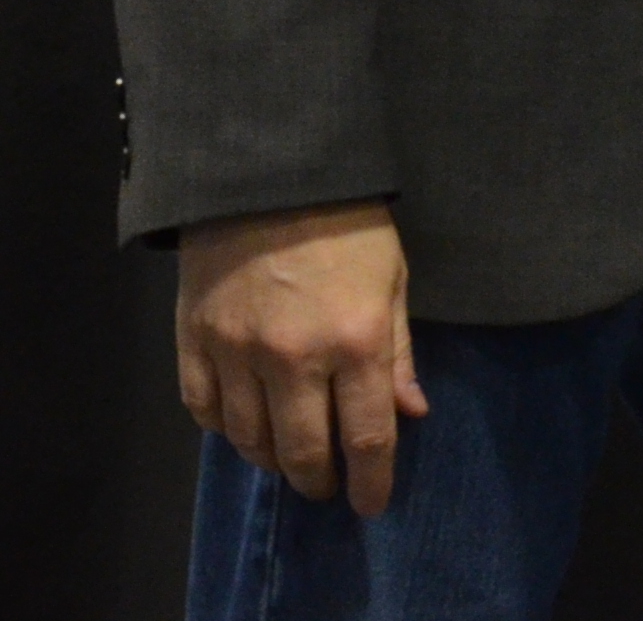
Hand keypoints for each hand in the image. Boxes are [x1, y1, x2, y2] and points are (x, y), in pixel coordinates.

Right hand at [177, 201, 422, 513]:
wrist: (269, 176)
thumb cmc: (349, 224)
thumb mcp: (392, 281)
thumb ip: (398, 353)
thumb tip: (409, 414)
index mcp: (355, 340)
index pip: (365, 435)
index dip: (370, 481)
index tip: (371, 505)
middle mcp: (294, 357)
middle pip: (301, 451)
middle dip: (318, 480)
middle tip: (326, 487)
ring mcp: (236, 352)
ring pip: (249, 439)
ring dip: (271, 460)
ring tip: (289, 459)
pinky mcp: (193, 342)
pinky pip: (204, 411)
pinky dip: (225, 429)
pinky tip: (244, 425)